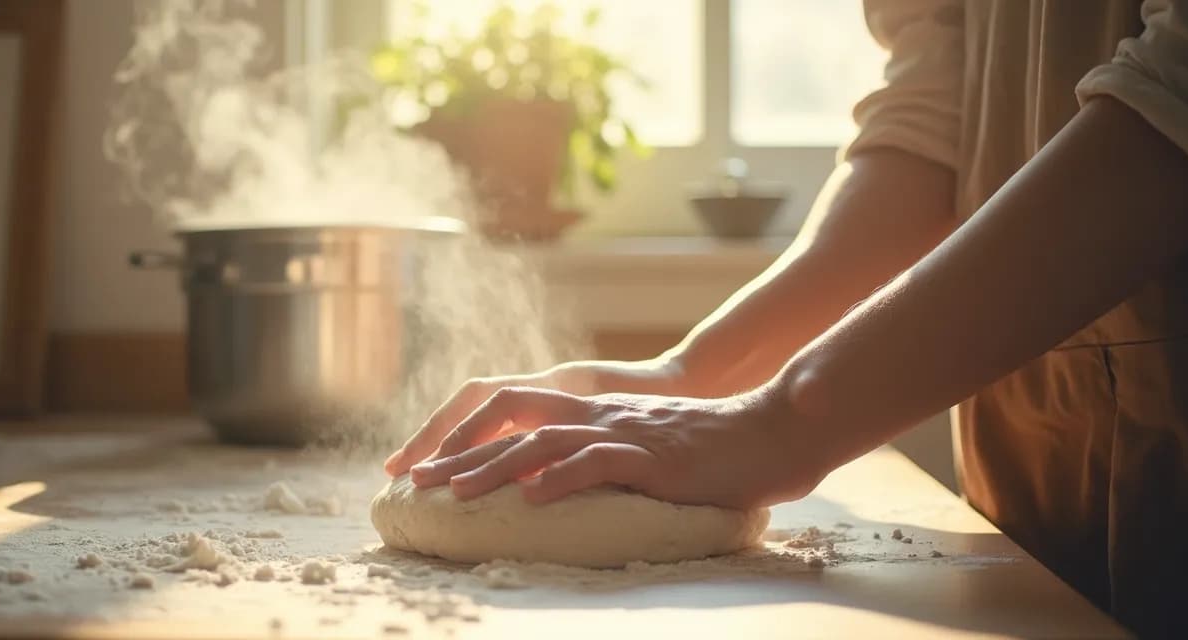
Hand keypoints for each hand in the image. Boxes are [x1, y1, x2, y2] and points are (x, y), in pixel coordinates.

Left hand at [404, 387, 825, 510]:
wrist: (771, 431)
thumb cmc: (708, 449)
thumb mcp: (639, 448)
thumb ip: (595, 457)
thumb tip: (544, 485)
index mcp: (591, 410)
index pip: (509, 407)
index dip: (462, 430)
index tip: (425, 464)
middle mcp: (598, 413)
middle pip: (511, 420)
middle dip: (459, 449)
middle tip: (417, 480)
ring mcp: (623, 432)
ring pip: (543, 441)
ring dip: (494, 467)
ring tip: (455, 493)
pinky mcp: (652, 455)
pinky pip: (599, 462)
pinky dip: (562, 479)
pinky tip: (533, 499)